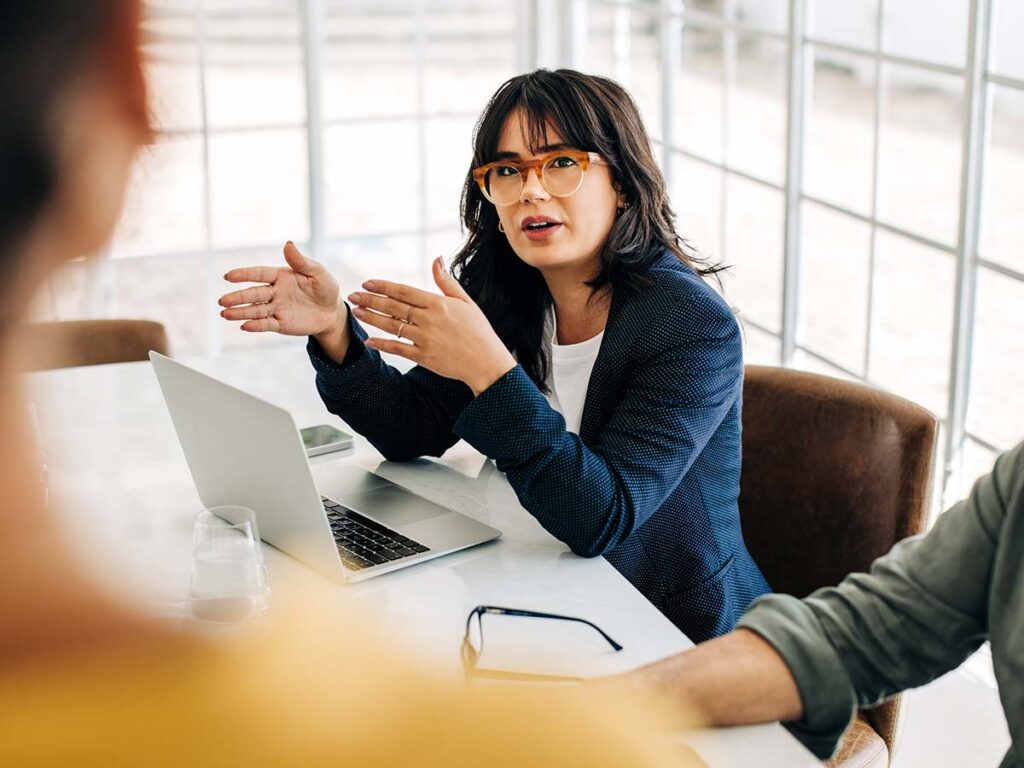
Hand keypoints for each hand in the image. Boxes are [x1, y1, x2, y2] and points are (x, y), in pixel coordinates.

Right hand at [219, 242, 349, 359]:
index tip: (228, 276)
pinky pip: (266, 324)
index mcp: (281, 276)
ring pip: (255, 310)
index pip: (259, 274)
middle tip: (222, 301)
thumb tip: (287, 244)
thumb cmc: (325, 288)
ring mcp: (276, 309)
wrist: (333, 313)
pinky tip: (244, 325)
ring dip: (240, 312)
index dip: (244, 275)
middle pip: (253, 294)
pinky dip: (256, 325)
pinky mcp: (281, 324)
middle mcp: (275, 292)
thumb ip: (302, 261)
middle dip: (237, 297)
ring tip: (225, 314)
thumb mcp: (318, 272)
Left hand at [348, 257, 515, 395]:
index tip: (368, 283)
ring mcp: (426, 339)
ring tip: (357, 311)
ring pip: (392, 326)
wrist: (487, 362)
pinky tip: (369, 341)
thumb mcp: (466, 302)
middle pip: (394, 307)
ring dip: (372, 318)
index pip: (404, 291)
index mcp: (439, 304)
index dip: (384, 286)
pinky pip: (398, 349)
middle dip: (371, 300)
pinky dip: (383, 345)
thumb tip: (436, 258)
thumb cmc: (478, 330)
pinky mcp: (424, 357)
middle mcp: (430, 320)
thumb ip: (446, 281)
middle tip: (353, 295)